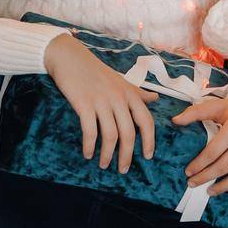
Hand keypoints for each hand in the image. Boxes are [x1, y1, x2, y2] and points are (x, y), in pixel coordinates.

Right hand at [43, 33, 158, 173]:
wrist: (70, 58)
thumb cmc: (97, 71)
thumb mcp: (121, 81)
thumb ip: (138, 93)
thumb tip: (156, 99)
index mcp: (130, 94)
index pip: (146, 121)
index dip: (149, 141)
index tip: (147, 157)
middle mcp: (119, 98)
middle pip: (129, 133)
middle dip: (127, 155)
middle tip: (123, 169)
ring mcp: (102, 101)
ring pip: (110, 135)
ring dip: (107, 154)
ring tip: (104, 165)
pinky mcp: (84, 104)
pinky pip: (90, 131)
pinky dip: (89, 145)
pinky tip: (87, 154)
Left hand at [175, 87, 227, 194]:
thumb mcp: (219, 106)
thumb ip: (196, 112)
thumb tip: (175, 121)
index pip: (214, 151)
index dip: (199, 164)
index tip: (188, 172)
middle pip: (225, 166)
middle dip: (205, 177)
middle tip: (192, 184)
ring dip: (223, 187)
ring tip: (209, 191)